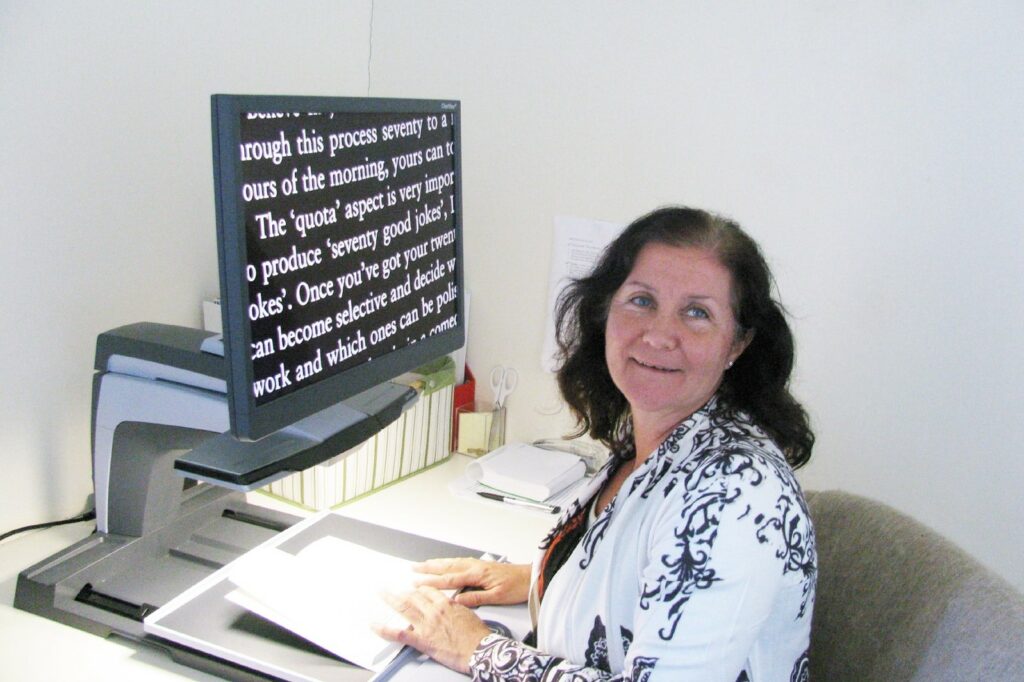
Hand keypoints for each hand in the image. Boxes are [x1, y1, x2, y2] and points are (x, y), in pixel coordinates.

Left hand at [373, 585, 492, 673]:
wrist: (479, 649)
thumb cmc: (477, 634)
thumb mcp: (468, 613)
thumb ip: (455, 607)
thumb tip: (450, 605)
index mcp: (446, 603)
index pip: (427, 591)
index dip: (418, 589)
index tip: (413, 587)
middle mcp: (433, 611)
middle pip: (413, 596)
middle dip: (401, 591)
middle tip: (393, 588)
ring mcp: (426, 625)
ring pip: (404, 607)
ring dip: (390, 599)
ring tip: (382, 593)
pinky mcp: (421, 640)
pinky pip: (399, 633)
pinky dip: (384, 629)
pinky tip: (375, 625)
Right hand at [413, 558, 530, 606]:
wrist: (531, 577)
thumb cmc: (517, 587)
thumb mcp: (497, 597)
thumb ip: (476, 598)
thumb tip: (458, 601)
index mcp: (477, 575)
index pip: (449, 579)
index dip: (432, 582)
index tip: (418, 583)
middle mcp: (475, 567)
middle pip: (447, 566)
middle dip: (429, 567)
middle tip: (413, 568)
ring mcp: (478, 565)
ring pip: (452, 562)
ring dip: (437, 563)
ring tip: (424, 564)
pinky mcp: (482, 565)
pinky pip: (459, 562)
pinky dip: (448, 562)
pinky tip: (446, 564)